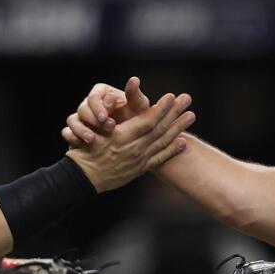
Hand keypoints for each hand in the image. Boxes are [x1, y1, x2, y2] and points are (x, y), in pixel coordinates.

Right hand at [63, 76, 152, 147]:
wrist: (129, 143)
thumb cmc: (135, 121)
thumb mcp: (138, 109)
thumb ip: (134, 96)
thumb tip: (134, 80)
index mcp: (103, 95)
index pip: (94, 96)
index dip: (99, 106)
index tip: (106, 117)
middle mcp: (91, 105)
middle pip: (82, 107)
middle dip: (93, 119)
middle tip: (106, 129)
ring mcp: (82, 119)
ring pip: (73, 119)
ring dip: (81, 129)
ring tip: (91, 139)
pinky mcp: (77, 132)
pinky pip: (67, 132)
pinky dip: (73, 137)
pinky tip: (81, 144)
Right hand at [65, 92, 194, 191]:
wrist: (83, 176)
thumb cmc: (87, 151)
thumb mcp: (98, 133)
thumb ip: (114, 124)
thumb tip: (125, 112)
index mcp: (122, 136)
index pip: (147, 120)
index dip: (161, 107)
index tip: (172, 96)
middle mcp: (134, 148)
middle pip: (159, 128)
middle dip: (174, 112)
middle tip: (187, 99)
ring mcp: (139, 160)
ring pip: (163, 141)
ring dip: (178, 128)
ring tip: (191, 116)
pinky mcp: (139, 169)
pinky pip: (159, 159)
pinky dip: (171, 150)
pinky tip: (182, 142)